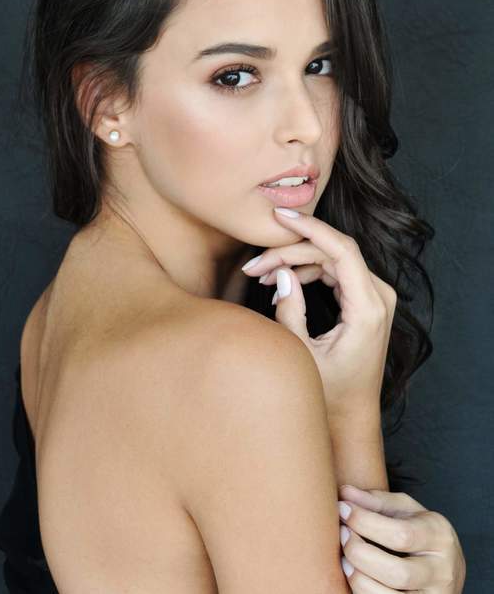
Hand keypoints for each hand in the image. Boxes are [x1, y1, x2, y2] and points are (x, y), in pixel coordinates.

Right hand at [241, 207, 396, 419]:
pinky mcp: (364, 301)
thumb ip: (290, 311)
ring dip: (295, 262)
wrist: (352, 416)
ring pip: (331, 260)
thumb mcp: (302, 354)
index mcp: (368, 308)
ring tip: (260, 277)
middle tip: (254, 266)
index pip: (342, 249)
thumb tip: (281, 275)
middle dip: (290, 252)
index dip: (311, 228)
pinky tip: (280, 284)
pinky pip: (334, 272)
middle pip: (332, 252)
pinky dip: (306, 272)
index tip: (281, 217)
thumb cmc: (331, 393)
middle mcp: (378, 297)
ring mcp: (374, 298)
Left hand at [337, 484, 465, 591]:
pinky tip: (355, 577)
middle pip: (397, 573)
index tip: (343, 510)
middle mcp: (442, 572)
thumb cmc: (419, 532)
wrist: (447, 568)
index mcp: (439, 537)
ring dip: (358, 579)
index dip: (365, 522)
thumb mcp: (405, 509)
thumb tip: (344, 493)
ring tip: (344, 560)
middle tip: (342, 535)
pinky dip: (363, 593)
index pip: (401, 534)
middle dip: (360, 553)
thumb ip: (376, 501)